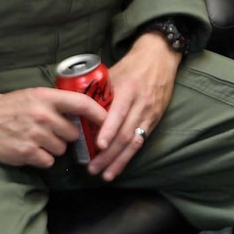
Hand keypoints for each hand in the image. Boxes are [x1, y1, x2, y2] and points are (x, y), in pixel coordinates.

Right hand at [0, 87, 105, 168]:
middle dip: (66, 135)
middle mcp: (43, 115)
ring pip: (62, 149)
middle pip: (73, 133)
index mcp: (46, 97)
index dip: (99, 113)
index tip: (108, 120)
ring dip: (53, 148)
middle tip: (52, 132)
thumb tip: (80, 113)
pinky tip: (29, 149)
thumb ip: (54, 102)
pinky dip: (42, 158)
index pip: (82, 103)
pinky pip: (48, 161)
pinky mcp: (27, 153)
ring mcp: (35, 135)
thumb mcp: (32, 95)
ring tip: (36, 139)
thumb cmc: (7, 107)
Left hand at [88, 32, 179, 180]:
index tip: (97, 146)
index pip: (119, 113)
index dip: (109, 131)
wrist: (160, 58)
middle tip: (92, 168)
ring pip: (134, 142)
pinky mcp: (154, 120)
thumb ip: (98, 91)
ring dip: (118, 161)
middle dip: (108, 154)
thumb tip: (73, 106)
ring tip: (105, 175)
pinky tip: (118, 168)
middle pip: (125, 134)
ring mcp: (149, 114)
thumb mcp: (114, 73)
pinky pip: (141, 142)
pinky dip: (129, 156)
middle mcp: (140, 104)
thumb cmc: (132, 65)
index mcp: (128, 90)